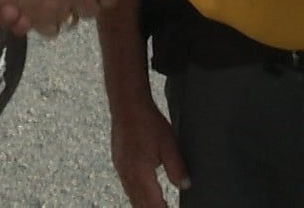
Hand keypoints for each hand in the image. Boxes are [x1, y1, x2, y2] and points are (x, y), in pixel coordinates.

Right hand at [108, 93, 189, 207]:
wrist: (127, 105)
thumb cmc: (148, 122)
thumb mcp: (169, 145)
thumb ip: (177, 168)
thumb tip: (185, 185)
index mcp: (141, 173)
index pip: (153, 204)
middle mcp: (128, 174)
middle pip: (139, 204)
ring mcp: (121, 169)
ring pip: (131, 196)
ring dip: (144, 205)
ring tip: (157, 207)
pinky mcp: (118, 162)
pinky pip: (127, 186)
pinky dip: (136, 195)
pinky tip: (142, 194)